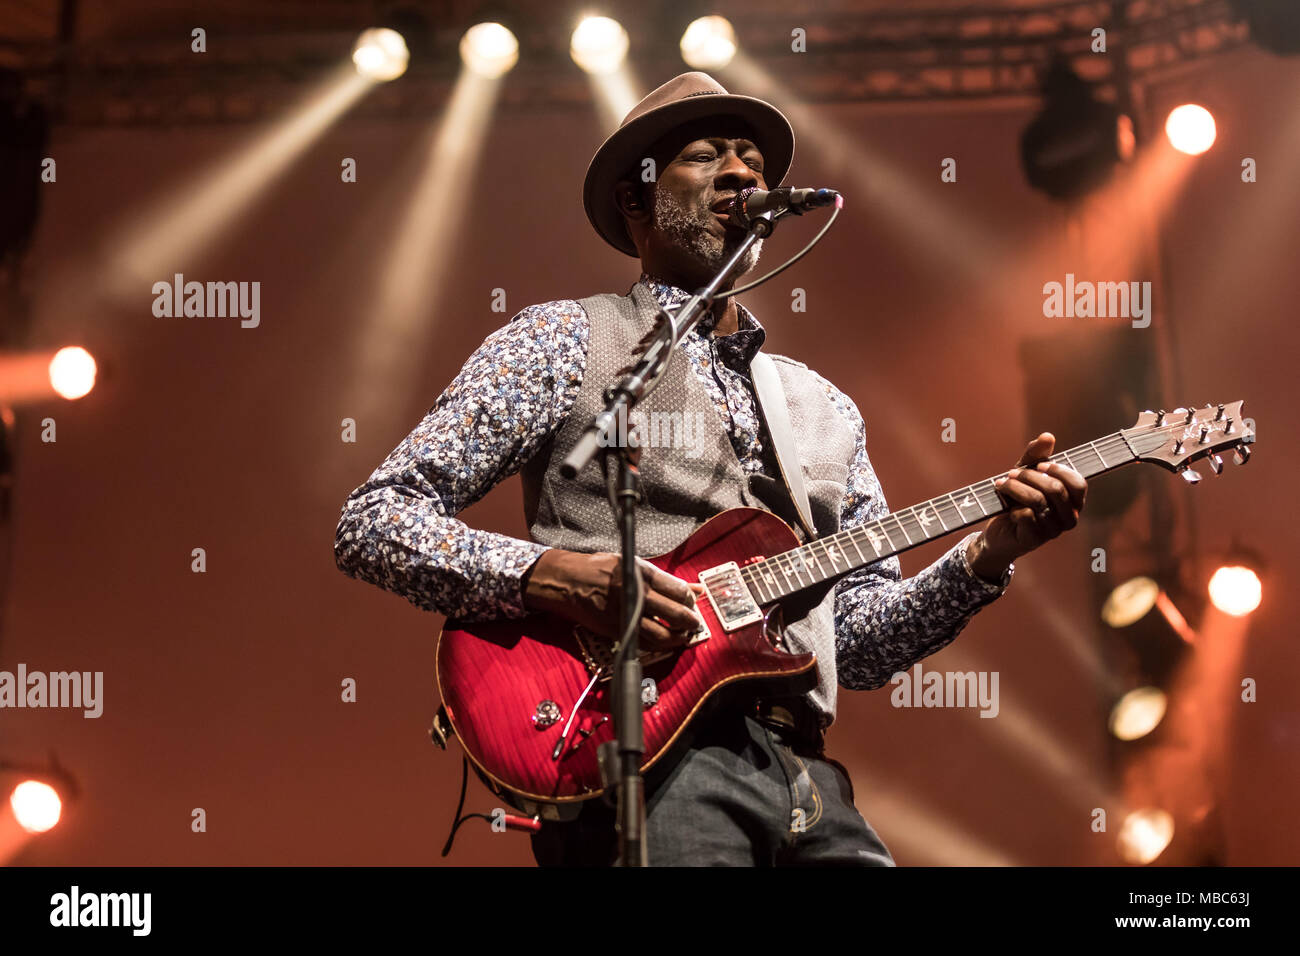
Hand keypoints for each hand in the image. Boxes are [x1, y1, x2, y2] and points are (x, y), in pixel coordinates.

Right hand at [523, 549, 706, 650]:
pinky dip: (659, 645)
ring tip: (682, 635)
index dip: (690, 599)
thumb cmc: (599, 569)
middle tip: (694, 623)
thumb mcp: (632, 564)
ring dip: (677, 637)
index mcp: (640, 574)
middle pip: (674, 614)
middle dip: (690, 621)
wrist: (567, 582)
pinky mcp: (616, 631)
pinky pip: (645, 643)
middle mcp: (635, 595)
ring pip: (662, 634)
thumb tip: (695, 589)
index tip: (692, 602)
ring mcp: (625, 615)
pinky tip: (665, 641)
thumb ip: (664, 579)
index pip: (678, 590)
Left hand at [967, 432, 1087, 579]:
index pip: (1078, 484)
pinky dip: (1012, 507)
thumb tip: (1048, 436)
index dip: (1059, 470)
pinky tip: (1006, 508)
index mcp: (1073, 502)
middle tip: (1011, 473)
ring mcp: (1053, 531)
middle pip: (1056, 490)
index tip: (1040, 465)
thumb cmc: (1017, 500)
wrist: (997, 530)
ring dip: (1016, 488)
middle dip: (1030, 476)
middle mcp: (1068, 517)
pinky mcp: (1034, 539)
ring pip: (1038, 501)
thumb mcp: (1025, 474)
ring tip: (1002, 484)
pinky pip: (1026, 516)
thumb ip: (1036, 456)